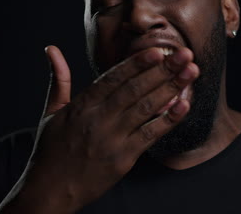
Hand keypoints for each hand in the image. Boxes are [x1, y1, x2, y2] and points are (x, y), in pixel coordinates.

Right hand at [19, 45, 198, 212]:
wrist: (50, 191)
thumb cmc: (51, 151)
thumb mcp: (50, 112)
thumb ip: (59, 79)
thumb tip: (53, 49)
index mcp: (81, 106)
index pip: (113, 78)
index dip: (137, 63)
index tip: (158, 50)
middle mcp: (98, 119)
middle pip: (135, 89)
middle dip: (162, 69)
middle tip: (185, 54)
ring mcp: (112, 139)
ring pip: (146, 108)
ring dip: (171, 88)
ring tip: (191, 72)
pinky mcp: (123, 159)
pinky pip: (150, 135)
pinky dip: (168, 119)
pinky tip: (184, 105)